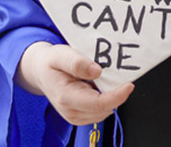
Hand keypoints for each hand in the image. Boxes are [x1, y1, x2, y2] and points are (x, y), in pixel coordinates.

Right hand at [15, 42, 133, 124]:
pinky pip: (100, 110)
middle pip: (104, 109)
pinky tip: (102, 85)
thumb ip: (77, 62)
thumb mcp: (61, 54)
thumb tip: (96, 71)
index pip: (98, 104)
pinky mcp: (80, 115)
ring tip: (108, 78)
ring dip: (112, 96)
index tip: (129, 84)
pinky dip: (106, 98)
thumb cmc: (51, 62)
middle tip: (119, 74)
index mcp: (66, 97)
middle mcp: (71, 111)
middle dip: (116, 93)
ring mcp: (75, 115)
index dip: (117, 96)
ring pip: (104, 111)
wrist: (41, 70)